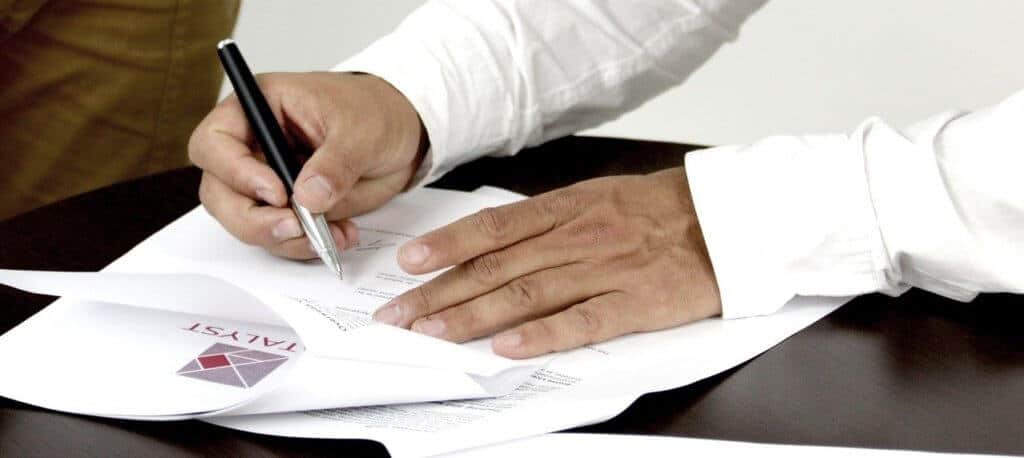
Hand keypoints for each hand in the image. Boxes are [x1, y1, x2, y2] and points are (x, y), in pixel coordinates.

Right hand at [189, 72, 426, 258]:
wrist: (403, 134)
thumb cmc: (375, 111)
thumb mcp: (362, 128)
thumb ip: (335, 162)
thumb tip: (308, 198)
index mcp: (259, 108)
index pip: (214, 143)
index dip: (235, 173)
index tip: (277, 192)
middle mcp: (253, 147)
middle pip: (219, 194)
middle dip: (252, 219)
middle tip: (294, 227)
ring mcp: (267, 181)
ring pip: (246, 222)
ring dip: (284, 238)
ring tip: (329, 234)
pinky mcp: (288, 209)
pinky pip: (281, 237)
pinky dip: (305, 245)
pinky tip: (340, 236)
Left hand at [373, 167, 721, 357]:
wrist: (727, 219)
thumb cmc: (660, 209)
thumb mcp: (599, 197)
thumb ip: (549, 219)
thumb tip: (497, 240)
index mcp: (568, 208)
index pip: (494, 229)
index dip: (446, 246)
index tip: (408, 263)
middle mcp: (577, 237)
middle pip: (497, 266)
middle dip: (441, 292)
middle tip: (401, 313)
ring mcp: (604, 270)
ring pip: (526, 294)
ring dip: (473, 316)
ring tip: (433, 334)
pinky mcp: (634, 304)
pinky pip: (581, 322)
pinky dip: (541, 336)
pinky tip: (507, 349)